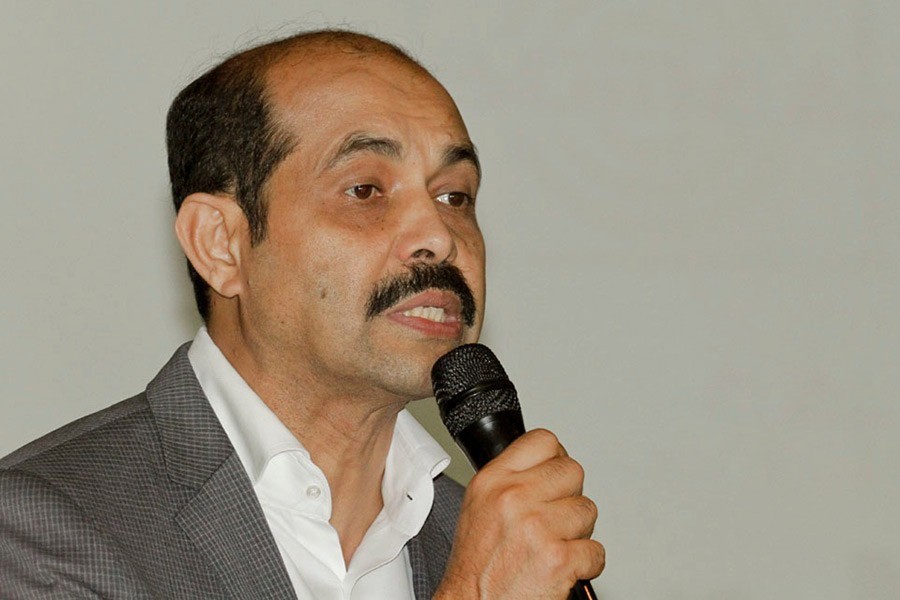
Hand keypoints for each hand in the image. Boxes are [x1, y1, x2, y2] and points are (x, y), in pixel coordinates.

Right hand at [435, 428, 604, 599]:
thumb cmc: (475, 568)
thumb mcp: (478, 507)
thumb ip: (509, 481)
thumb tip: (543, 468)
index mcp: (493, 480)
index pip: (543, 441)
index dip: (555, 458)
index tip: (554, 473)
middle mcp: (514, 498)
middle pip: (572, 471)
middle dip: (569, 497)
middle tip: (554, 518)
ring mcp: (538, 526)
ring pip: (588, 510)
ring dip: (578, 532)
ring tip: (553, 545)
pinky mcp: (559, 558)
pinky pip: (596, 550)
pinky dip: (585, 564)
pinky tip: (561, 567)